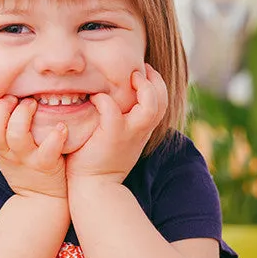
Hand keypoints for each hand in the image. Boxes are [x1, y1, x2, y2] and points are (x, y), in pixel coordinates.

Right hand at [0, 93, 67, 198]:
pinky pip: (48, 151)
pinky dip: (55, 137)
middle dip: (0, 108)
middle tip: (13, 97)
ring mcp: (26, 159)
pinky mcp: (45, 165)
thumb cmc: (24, 166)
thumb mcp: (4, 150)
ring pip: (17, 136)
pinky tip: (61, 127)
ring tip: (32, 103)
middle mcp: (7, 152)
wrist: (42, 200)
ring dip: (23, 115)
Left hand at [65, 65, 167, 183]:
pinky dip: (104, 99)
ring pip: (150, 105)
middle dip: (154, 80)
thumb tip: (110, 96)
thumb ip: (121, 120)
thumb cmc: (100, 160)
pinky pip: (112, 109)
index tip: (143, 71)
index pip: (161, 101)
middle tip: (139, 69)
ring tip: (129, 78)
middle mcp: (140, 130)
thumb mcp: (118, 138)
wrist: (94, 188)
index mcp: (143, 129)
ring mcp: (129, 133)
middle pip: (162, 100)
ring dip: (143, 87)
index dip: (156, 83)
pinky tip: (95, 98)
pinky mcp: (112, 135)